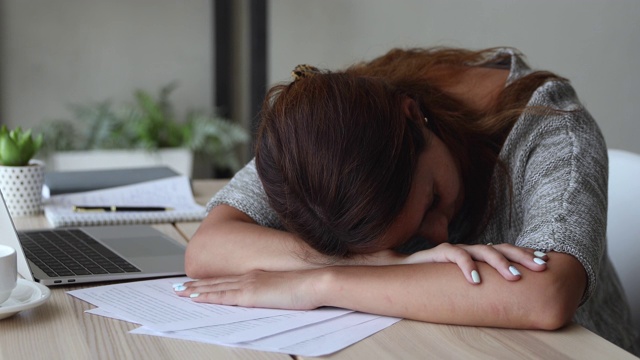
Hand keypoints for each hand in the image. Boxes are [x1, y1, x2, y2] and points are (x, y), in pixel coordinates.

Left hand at [173, 270, 319, 309]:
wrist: (316, 281)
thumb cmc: (309, 286)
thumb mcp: (289, 288)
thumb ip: (277, 291)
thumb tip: (274, 296)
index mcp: (259, 275)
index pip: (230, 280)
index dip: (213, 281)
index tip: (200, 283)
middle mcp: (250, 276)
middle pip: (218, 282)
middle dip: (198, 284)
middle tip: (181, 286)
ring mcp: (249, 284)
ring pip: (215, 287)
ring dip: (196, 289)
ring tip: (180, 291)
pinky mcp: (250, 294)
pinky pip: (222, 296)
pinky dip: (206, 296)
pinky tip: (195, 298)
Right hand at [400, 243, 547, 283]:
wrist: (405, 271)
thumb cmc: (437, 280)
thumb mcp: (464, 283)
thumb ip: (483, 284)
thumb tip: (508, 300)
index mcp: (479, 256)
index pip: (507, 251)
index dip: (526, 255)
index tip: (546, 262)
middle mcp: (471, 250)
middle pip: (501, 248)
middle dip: (523, 257)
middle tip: (540, 268)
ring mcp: (457, 249)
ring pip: (483, 250)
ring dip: (500, 262)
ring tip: (514, 276)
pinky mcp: (440, 253)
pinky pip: (455, 255)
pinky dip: (467, 266)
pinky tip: (475, 279)